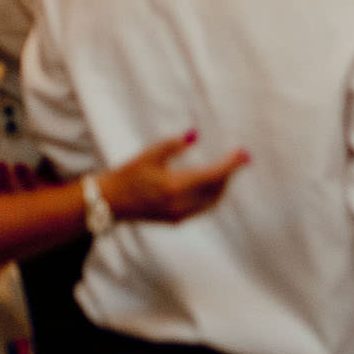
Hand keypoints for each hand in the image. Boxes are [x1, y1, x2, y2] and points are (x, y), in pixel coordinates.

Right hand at [98, 131, 250, 224]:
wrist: (109, 201)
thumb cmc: (128, 174)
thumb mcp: (150, 155)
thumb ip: (174, 144)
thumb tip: (195, 134)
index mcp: (175, 186)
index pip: (214, 175)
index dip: (232, 164)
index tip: (245, 154)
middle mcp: (180, 204)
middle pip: (218, 189)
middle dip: (229, 174)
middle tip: (238, 158)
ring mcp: (178, 215)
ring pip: (212, 201)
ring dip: (222, 185)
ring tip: (227, 168)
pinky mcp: (175, 220)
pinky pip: (203, 207)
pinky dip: (212, 195)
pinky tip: (211, 183)